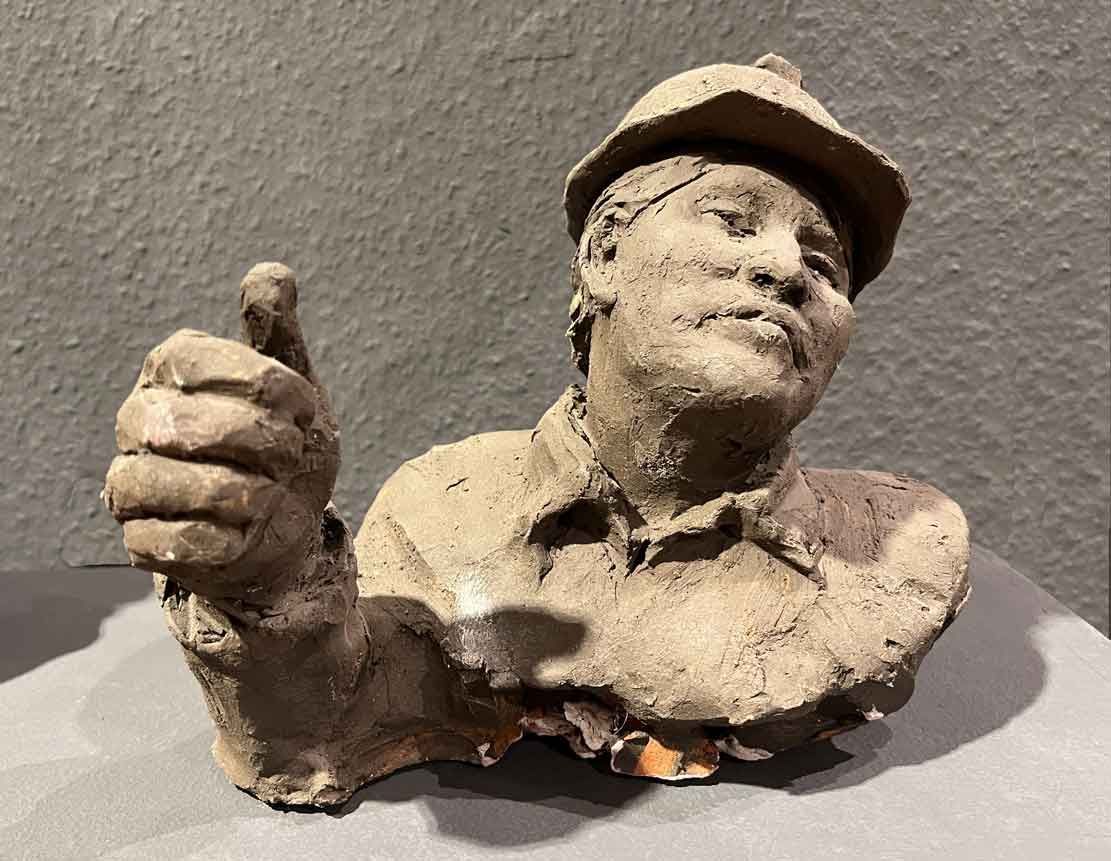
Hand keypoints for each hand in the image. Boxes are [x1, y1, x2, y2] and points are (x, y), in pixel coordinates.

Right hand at [103, 263, 339, 599]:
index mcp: (169, 369)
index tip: (302, 410)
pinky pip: (186, 541)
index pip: (205, 360)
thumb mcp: (295, 391)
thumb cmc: (284, 451)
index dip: (270, 388)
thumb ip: (278, 335)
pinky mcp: (138, 541)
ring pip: (191, 486)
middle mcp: (138, 418)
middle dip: (266, 444)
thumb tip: (271, 272)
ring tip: (271, 493)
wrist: (287, 530)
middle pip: (194, 425)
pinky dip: (234, 538)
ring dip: (255, 494)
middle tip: (289, 455)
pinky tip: (247, 530)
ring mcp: (129, 482)